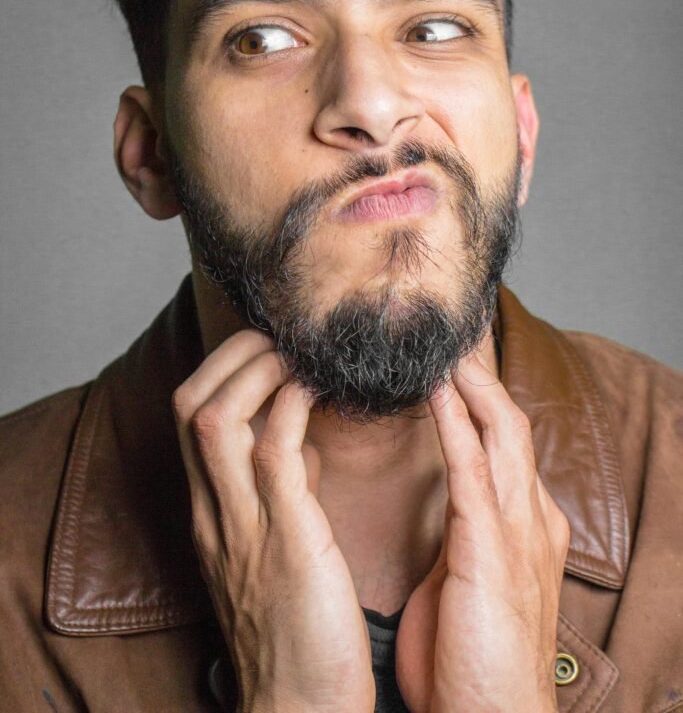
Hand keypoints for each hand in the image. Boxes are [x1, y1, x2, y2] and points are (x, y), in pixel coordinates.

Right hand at [173, 330, 374, 712]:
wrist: (300, 710)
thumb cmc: (300, 626)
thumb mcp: (276, 545)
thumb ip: (280, 489)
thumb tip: (298, 435)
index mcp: (212, 514)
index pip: (190, 417)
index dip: (224, 369)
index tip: (267, 350)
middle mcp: (215, 513)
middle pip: (190, 404)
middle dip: (231, 355)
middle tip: (278, 337)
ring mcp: (243, 525)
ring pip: (218, 416)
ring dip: (257, 368)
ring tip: (297, 352)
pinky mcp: (288, 540)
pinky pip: (275, 451)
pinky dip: (292, 406)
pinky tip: (319, 389)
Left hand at [395, 348, 569, 712]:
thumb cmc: (470, 663)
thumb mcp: (465, 584)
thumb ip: (460, 538)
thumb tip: (442, 508)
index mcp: (523, 525)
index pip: (503, 440)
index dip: (480, 394)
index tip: (450, 356)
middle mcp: (530, 515)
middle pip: (509, 419)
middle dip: (481, 369)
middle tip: (453, 323)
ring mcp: (517, 527)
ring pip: (502, 428)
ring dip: (471, 377)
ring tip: (445, 334)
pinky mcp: (492, 546)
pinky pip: (472, 465)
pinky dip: (455, 420)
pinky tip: (434, 386)